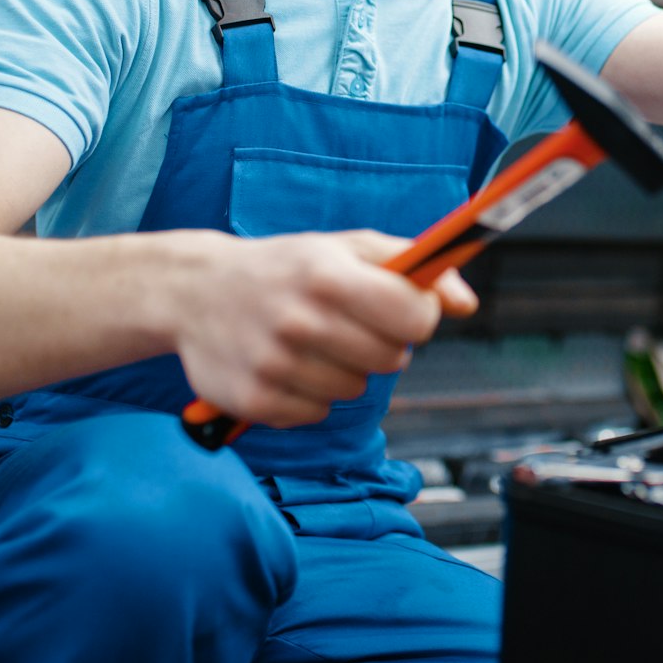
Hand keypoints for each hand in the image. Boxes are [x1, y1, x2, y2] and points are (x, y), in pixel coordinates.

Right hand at [162, 229, 477, 427]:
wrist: (194, 292)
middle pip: (391, 359)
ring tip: (310, 341)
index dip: (417, 315)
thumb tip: (468, 304)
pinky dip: (310, 396)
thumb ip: (412, 268)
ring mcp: (275, 365)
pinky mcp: (255, 402)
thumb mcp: (347, 248)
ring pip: (354, 390)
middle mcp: (299, 321)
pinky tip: (286, 365)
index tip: (399, 308)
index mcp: (327, 276)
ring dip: (343, 370)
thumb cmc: (287, 267)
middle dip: (380, 342)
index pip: (415, 317)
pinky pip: (317, 414)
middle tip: (346, 323)